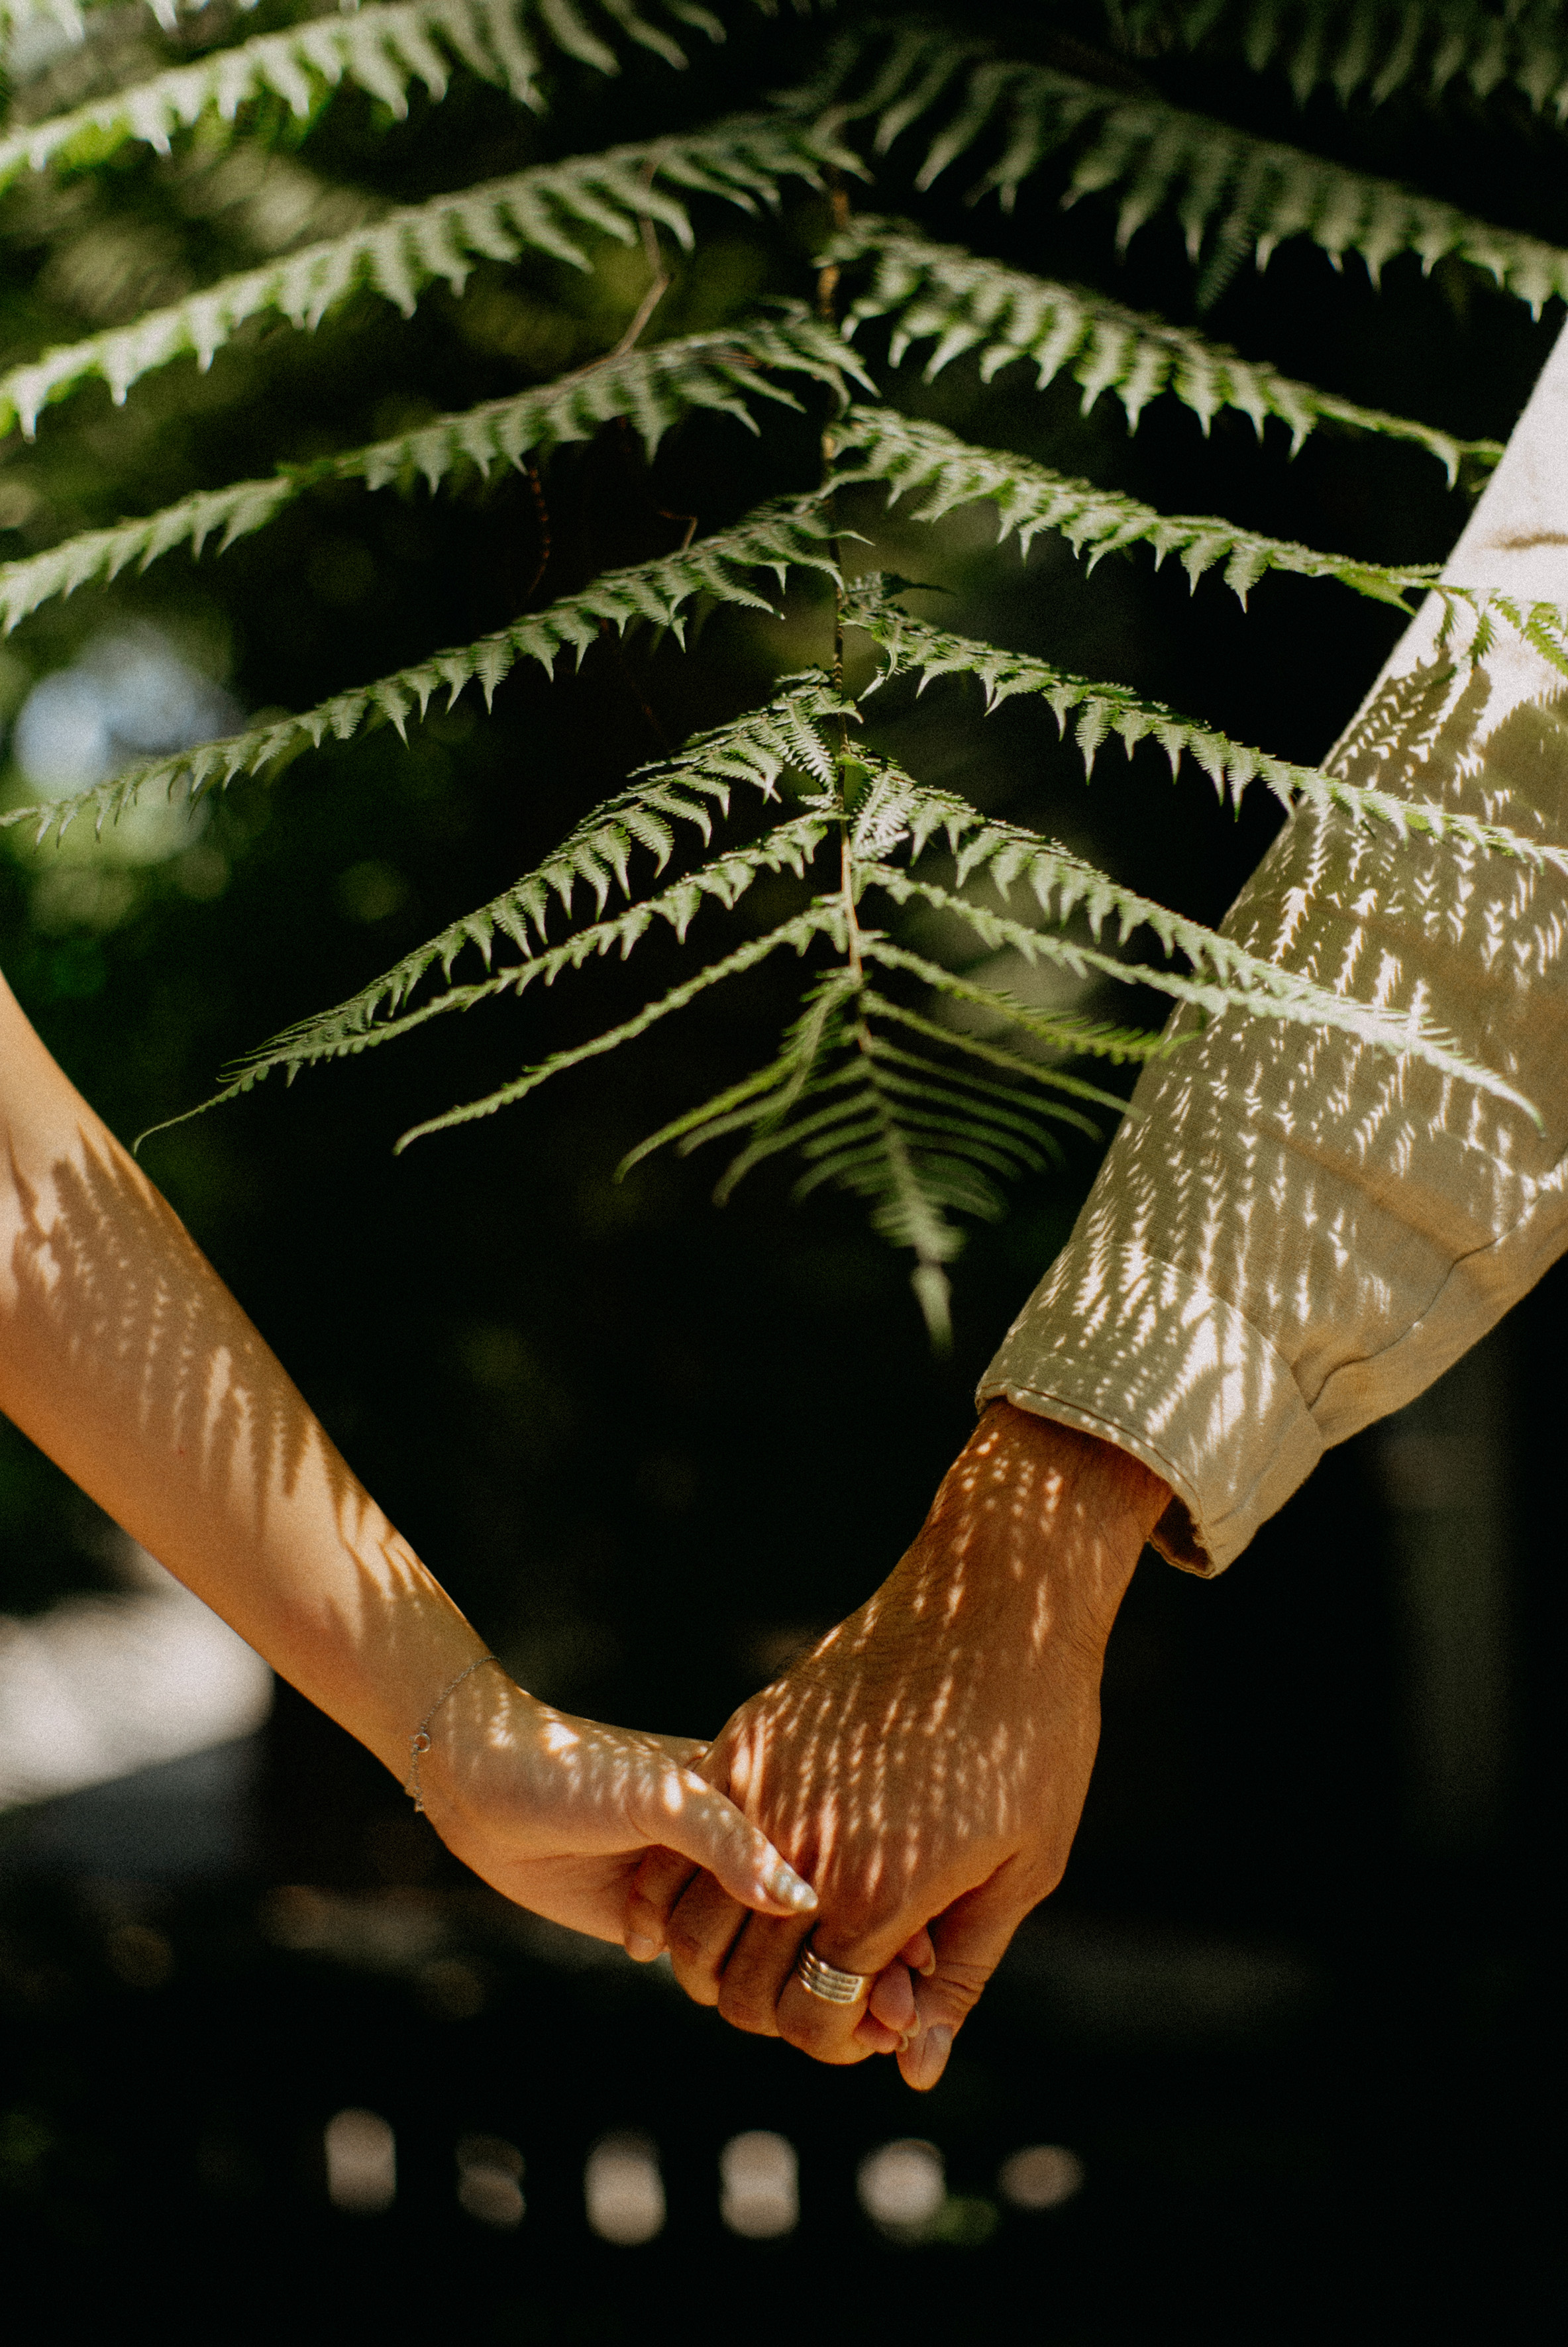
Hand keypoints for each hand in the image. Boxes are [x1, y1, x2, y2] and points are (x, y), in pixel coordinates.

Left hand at [416, 1663, 818, 1947]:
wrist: (481, 1792)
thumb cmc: (575, 1771)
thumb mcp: (659, 1795)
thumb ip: (729, 1841)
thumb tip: (801, 1903)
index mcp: (747, 1788)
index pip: (820, 1845)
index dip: (848, 1886)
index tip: (867, 1928)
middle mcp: (729, 1837)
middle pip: (791, 1906)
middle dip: (803, 1946)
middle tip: (824, 1980)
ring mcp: (694, 1883)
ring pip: (749, 1943)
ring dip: (749, 1966)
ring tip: (741, 1975)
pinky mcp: (655, 1923)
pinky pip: (700, 1962)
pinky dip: (704, 1975)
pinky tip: (679, 1966)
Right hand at [627, 1406, 1168, 2086]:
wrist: (996, 1606)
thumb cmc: (1033, 1740)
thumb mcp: (1025, 1870)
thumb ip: (959, 1975)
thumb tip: (913, 2068)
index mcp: (878, 1892)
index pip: (808, 2017)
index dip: (831, 2041)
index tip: (862, 2020)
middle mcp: (803, 1848)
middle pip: (738, 1983)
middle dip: (771, 2012)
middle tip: (817, 1992)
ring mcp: (762, 1788)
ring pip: (689, 1920)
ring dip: (717, 1957)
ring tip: (770, 1951)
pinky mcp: (746, 1737)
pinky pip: (688, 1837)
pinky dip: (689, 1884)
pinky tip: (735, 1887)